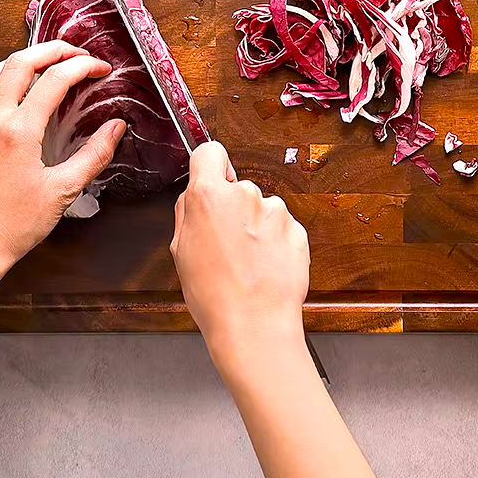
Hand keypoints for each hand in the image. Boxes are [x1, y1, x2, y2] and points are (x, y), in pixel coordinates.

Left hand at [0, 40, 125, 275]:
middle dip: (52, 49)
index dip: (82, 67)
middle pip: (20, 61)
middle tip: (77, 53)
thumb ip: (94, 155)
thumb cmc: (13, 227)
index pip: (54, 79)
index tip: (101, 69)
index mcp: (18, 132)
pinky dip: (6, 80)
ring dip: (23, 59)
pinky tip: (22, 94)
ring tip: (49, 63)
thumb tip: (116, 127)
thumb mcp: (62, 192)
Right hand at [170, 141, 310, 374]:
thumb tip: (195, 197)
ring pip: (261, 210)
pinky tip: (266, 269)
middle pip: (237, 187)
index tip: (212, 178)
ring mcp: (275, 211)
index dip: (209, 165)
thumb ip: (188, 213)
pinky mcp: (297, 230)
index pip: (210, 152)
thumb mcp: (179, 250)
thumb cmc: (214, 295)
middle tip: (225, 245)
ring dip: (256, 228)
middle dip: (232, 208)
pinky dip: (276, 244)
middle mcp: (245, 194)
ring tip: (247, 264)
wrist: (254, 326)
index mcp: (209, 195)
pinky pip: (282, 229)